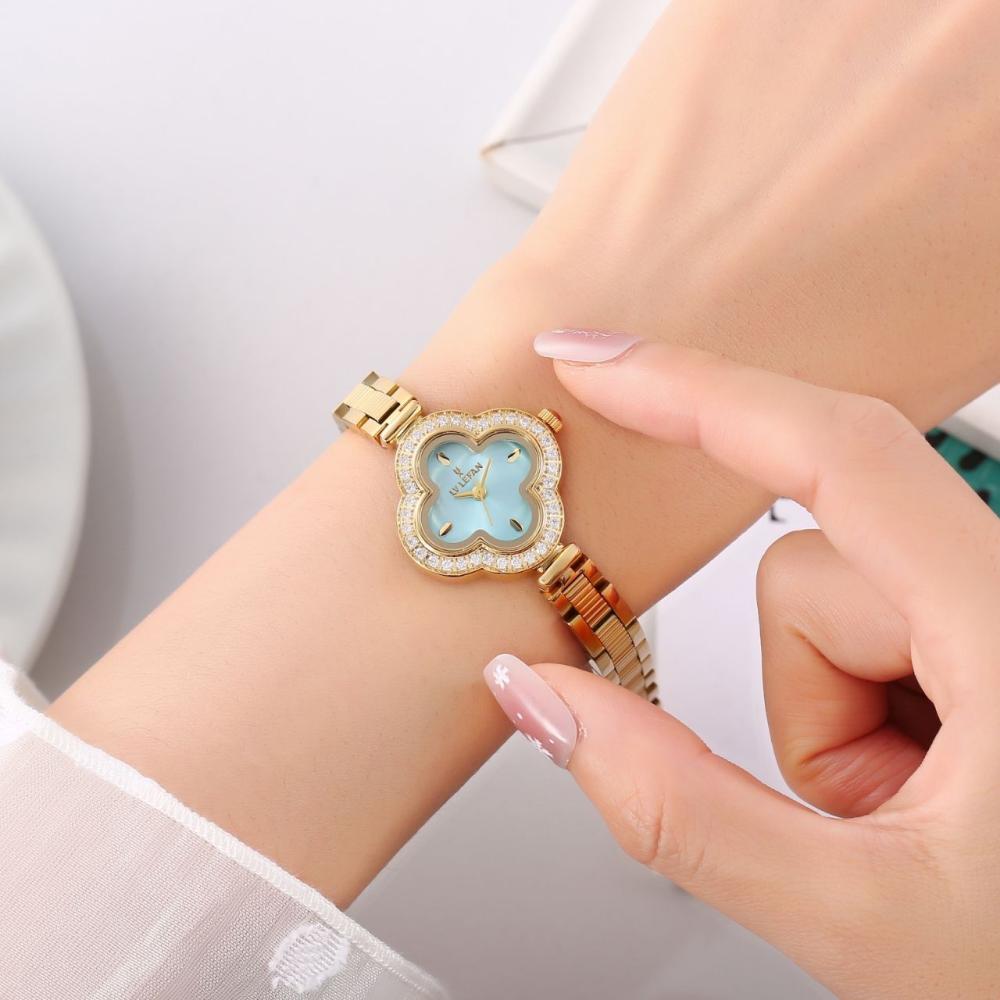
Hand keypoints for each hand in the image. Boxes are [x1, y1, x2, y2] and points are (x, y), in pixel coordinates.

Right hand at [484, 337, 999, 998]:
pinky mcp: (977, 625)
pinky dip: (860, 702)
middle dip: (801, 690)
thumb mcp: (861, 919)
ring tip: (907, 806)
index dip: (700, 391)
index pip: (839, 452)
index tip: (599, 363)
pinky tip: (926, 779)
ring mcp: (993, 607)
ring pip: (830, 603)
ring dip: (832, 708)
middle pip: (813, 567)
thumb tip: (546, 698)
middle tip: (864, 808)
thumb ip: (680, 811)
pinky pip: (865, 624)